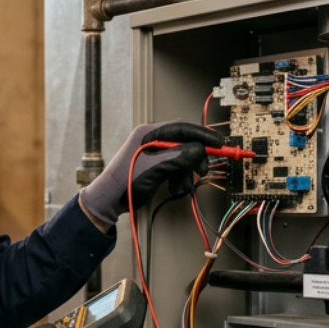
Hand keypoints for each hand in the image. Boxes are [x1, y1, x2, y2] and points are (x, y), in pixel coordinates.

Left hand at [78, 121, 222, 227]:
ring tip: (185, 185)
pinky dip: (179, 176)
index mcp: (148, 132)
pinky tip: (177, 187)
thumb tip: (200, 150)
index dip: (202, 135)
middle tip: (203, 170)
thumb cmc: (125, 182)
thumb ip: (179, 156)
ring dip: (187, 170)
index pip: (182, 127)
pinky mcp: (155, 163)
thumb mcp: (156, 168)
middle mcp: (152, 138)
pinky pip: (175, 165)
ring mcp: (153, 151)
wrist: (110, 200)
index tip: (218, 143)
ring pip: (181, 155)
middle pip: (184, 141)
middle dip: (195, 156)